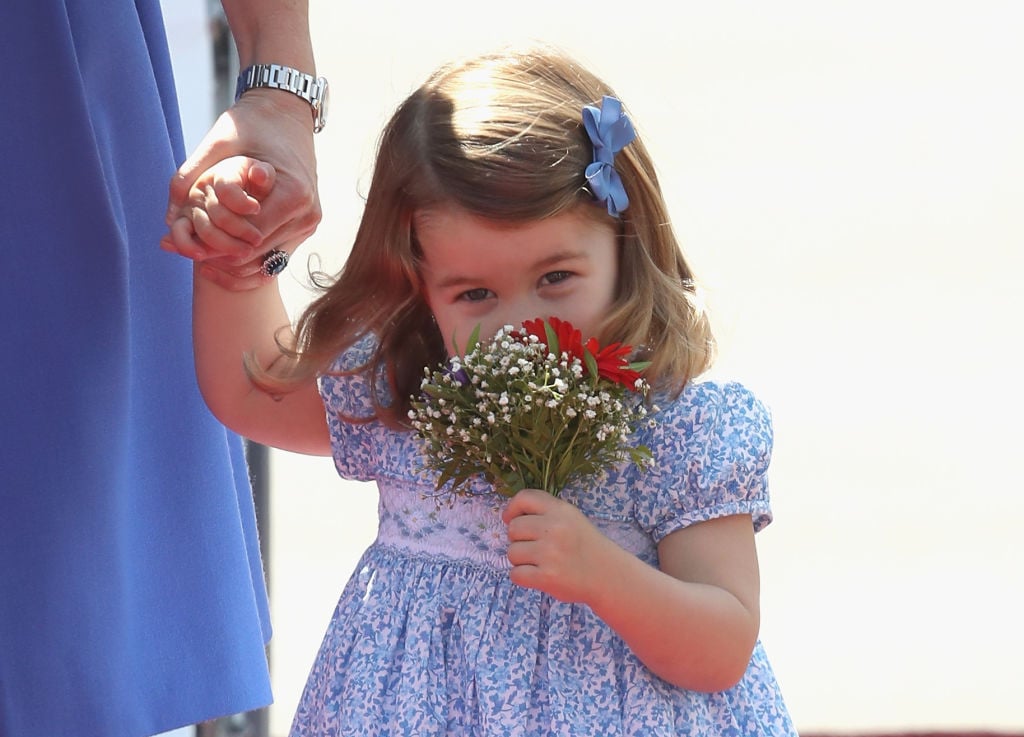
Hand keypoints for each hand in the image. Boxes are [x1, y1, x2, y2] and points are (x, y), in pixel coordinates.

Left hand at [161, 90, 321, 289]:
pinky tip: (224, 252)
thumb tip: (168, 217)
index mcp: (293, 195)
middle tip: (192, 251)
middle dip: (222, 255)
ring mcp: (310, 222)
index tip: (191, 243)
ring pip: (266, 261)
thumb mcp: (217, 142)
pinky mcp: (306, 225)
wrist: (287, 112)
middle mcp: (308, 214)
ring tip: (204, 252)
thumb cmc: (252, 124)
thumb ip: (190, 176)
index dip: (217, 245)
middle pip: (257, 254)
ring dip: (235, 259)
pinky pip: (275, 255)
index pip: (249, 239)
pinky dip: (249, 258)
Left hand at [501, 489, 610, 602]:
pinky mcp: (547, 577)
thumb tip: (510, 516)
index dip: (512, 508)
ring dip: (520, 560)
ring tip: (539, 562)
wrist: (608, 575)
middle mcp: (555, 529)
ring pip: (512, 553)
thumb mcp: (571, 518)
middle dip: (518, 539)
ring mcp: (550, 553)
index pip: (524, 498)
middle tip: (533, 547)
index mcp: (561, 510)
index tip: (510, 519)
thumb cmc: (585, 546)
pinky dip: (522, 577)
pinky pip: (515, 574)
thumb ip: (545, 513)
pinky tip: (538, 575)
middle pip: (513, 528)